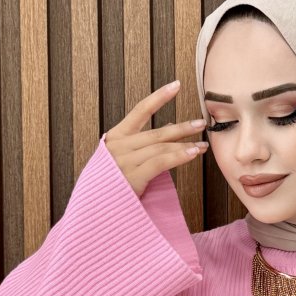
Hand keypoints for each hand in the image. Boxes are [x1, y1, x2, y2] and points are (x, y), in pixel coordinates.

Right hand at [103, 80, 207, 197]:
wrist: (92, 209)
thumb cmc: (110, 185)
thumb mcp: (123, 159)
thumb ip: (144, 143)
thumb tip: (168, 126)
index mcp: (116, 137)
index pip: (140, 111)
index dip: (159, 97)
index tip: (176, 85)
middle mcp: (119, 146)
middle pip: (156, 132)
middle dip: (182, 128)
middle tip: (201, 123)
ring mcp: (124, 161)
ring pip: (160, 147)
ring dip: (184, 145)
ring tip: (202, 145)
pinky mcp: (132, 177)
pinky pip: (160, 162)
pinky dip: (177, 156)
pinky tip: (192, 154)